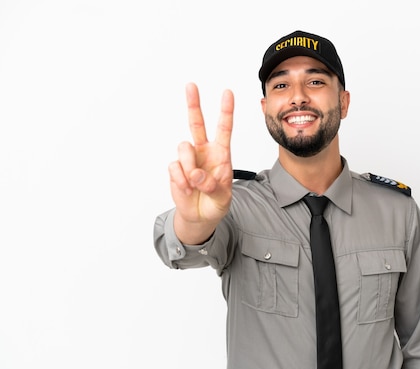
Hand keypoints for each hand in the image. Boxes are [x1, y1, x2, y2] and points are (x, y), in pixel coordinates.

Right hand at [169, 83, 233, 243]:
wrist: (200, 216)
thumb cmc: (215, 202)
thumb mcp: (223, 197)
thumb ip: (212, 185)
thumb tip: (195, 173)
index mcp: (221, 153)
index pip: (224, 129)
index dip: (226, 111)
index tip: (227, 93)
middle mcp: (203, 151)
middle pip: (197, 124)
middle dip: (194, 104)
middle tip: (191, 85)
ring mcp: (188, 159)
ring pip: (184, 148)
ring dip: (189, 167)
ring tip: (194, 184)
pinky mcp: (176, 168)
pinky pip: (175, 167)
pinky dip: (181, 180)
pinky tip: (187, 189)